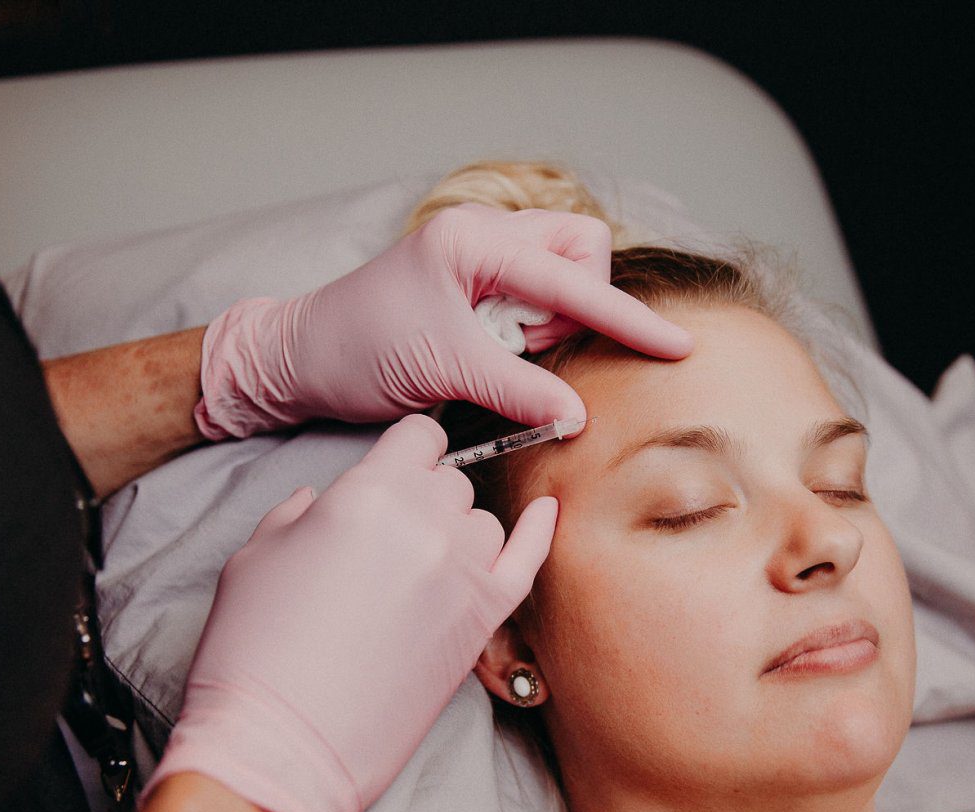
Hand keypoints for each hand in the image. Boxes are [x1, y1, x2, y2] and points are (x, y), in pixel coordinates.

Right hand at [142, 415, 557, 811]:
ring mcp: (462, 574)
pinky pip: (529, 561)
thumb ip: (299, 513)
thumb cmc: (255, 651)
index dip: (407, 451)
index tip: (399, 469)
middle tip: (389, 539)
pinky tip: (546, 512)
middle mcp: (426, 523)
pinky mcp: (483, 623)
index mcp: (367, 493)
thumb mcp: (256, 555)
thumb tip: (318, 501)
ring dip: (458, 534)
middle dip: (425, 499)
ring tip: (418, 569)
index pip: (420, 436)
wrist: (282, 744)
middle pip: (452, 483)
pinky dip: (539, 533)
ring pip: (484, 523)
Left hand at [194, 204, 692, 438]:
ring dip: (545, 321)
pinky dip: (527, 330)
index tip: (674, 346)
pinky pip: (532, 299)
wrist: (301, 358)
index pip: (573, 278)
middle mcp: (482, 234)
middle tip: (522, 346)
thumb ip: (519, 390)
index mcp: (473, 239)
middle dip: (574, 303)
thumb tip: (576, 414)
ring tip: (493, 351)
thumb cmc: (357, 349)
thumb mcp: (444, 370)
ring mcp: (479, 255)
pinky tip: (487, 350)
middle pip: (579, 253)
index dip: (626, 318)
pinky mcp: (474, 283)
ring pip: (559, 276)